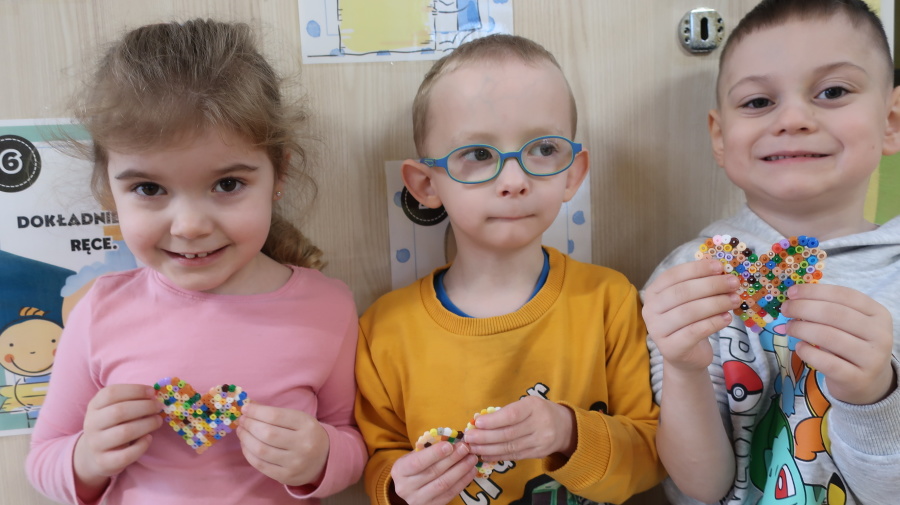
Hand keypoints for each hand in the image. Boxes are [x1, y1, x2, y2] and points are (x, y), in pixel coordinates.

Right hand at [73, 384, 162, 499]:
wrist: (92, 456)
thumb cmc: (111, 426)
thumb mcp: (112, 409)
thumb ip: (129, 400)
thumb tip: (154, 395)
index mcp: (94, 406)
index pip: (111, 393)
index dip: (135, 390)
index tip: (152, 392)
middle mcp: (92, 424)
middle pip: (119, 412)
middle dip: (145, 407)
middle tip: (158, 407)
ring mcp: (96, 444)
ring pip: (124, 432)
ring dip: (147, 424)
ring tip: (158, 421)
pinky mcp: (105, 462)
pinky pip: (126, 454)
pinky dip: (141, 445)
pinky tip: (149, 438)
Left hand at [236, 403, 329, 486]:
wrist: (325, 459)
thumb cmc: (306, 434)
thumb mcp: (298, 419)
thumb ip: (275, 413)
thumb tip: (249, 406)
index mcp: (307, 425)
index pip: (275, 416)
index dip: (256, 412)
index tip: (246, 408)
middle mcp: (303, 444)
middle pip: (267, 433)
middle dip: (249, 425)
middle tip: (242, 420)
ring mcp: (295, 462)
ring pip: (261, 450)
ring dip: (246, 439)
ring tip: (241, 431)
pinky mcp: (286, 476)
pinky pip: (261, 465)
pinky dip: (248, 454)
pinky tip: (246, 445)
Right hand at [391, 442, 477, 504]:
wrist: (409, 487)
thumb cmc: (414, 466)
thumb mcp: (415, 455)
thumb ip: (429, 449)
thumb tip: (452, 441)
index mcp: (399, 471)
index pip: (417, 462)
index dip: (435, 454)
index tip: (450, 445)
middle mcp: (406, 488)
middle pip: (433, 472)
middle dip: (452, 459)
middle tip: (466, 448)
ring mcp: (418, 500)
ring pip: (443, 484)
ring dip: (461, 470)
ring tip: (471, 459)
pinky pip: (450, 494)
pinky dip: (463, 482)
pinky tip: (471, 471)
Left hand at [463, 396, 574, 460]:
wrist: (565, 427)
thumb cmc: (539, 411)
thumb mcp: (527, 404)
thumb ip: (507, 412)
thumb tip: (480, 421)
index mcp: (534, 407)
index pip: (511, 415)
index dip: (493, 421)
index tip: (477, 423)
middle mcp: (539, 424)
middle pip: (509, 434)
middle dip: (485, 437)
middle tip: (469, 438)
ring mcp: (540, 441)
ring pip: (510, 447)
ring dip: (488, 449)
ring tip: (473, 448)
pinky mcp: (538, 453)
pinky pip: (515, 456)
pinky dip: (498, 456)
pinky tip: (485, 455)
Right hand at [643, 259, 740, 371]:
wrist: (685, 356)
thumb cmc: (689, 323)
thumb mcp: (691, 301)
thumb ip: (699, 285)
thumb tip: (720, 269)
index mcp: (653, 293)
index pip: (673, 275)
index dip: (697, 269)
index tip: (720, 266)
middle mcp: (650, 310)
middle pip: (682, 292)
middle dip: (711, 285)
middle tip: (733, 283)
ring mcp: (657, 330)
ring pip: (689, 312)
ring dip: (716, 303)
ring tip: (735, 300)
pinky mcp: (670, 348)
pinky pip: (695, 331)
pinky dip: (714, 322)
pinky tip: (727, 317)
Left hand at [783, 284, 894, 404]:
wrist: (869, 383)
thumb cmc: (853, 346)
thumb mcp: (850, 324)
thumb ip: (828, 309)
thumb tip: (793, 297)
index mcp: (878, 314)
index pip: (844, 295)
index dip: (814, 292)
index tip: (791, 292)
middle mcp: (880, 334)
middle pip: (834, 314)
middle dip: (803, 308)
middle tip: (785, 310)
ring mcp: (872, 358)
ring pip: (829, 336)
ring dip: (801, 329)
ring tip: (789, 328)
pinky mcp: (858, 379)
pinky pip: (826, 362)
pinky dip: (808, 352)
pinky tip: (799, 348)